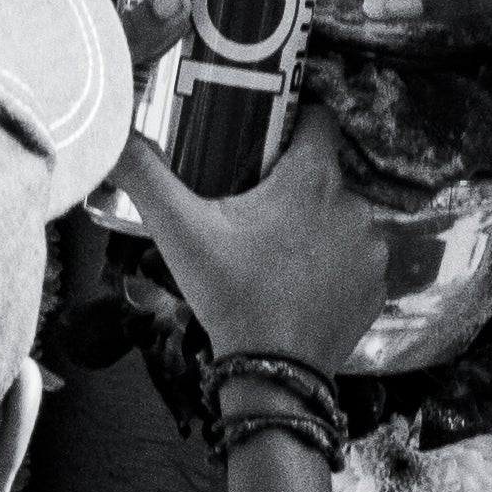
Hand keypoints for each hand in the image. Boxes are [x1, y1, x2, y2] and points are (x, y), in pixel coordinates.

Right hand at [113, 106, 391, 375]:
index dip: (293, 120)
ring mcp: (371, 246)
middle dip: (294, 183)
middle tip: (254, 208)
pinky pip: (356, 258)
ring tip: (276, 251)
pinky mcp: (377, 284)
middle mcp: (354, 204)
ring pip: (340, 216)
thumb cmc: (231, 294)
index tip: (265, 139)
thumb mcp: (180, 231)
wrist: (273, 372)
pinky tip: (301, 281)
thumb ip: (145, 175)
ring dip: (316, 225)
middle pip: (324, 173)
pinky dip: (334, 264)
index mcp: (314, 178)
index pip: (319, 118)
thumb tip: (113, 136)